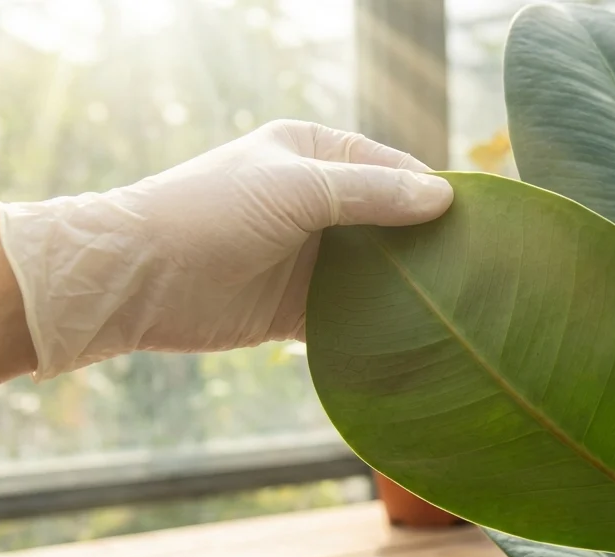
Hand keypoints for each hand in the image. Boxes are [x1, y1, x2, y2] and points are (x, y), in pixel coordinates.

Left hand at [0, 120, 453, 379]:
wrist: (134, 280)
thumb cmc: (208, 214)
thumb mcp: (296, 190)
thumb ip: (370, 194)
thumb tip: (443, 198)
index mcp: (315, 156)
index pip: (394, 171)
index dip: (434, 196)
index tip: (480, 227)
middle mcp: (317, 204)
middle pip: (392, 224)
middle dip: (428, 247)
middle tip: (480, 274)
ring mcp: (309, 259)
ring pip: (377, 273)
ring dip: (409, 290)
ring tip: (460, 312)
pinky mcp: (299, 310)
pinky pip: (353, 316)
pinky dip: (380, 327)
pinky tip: (419, 342)